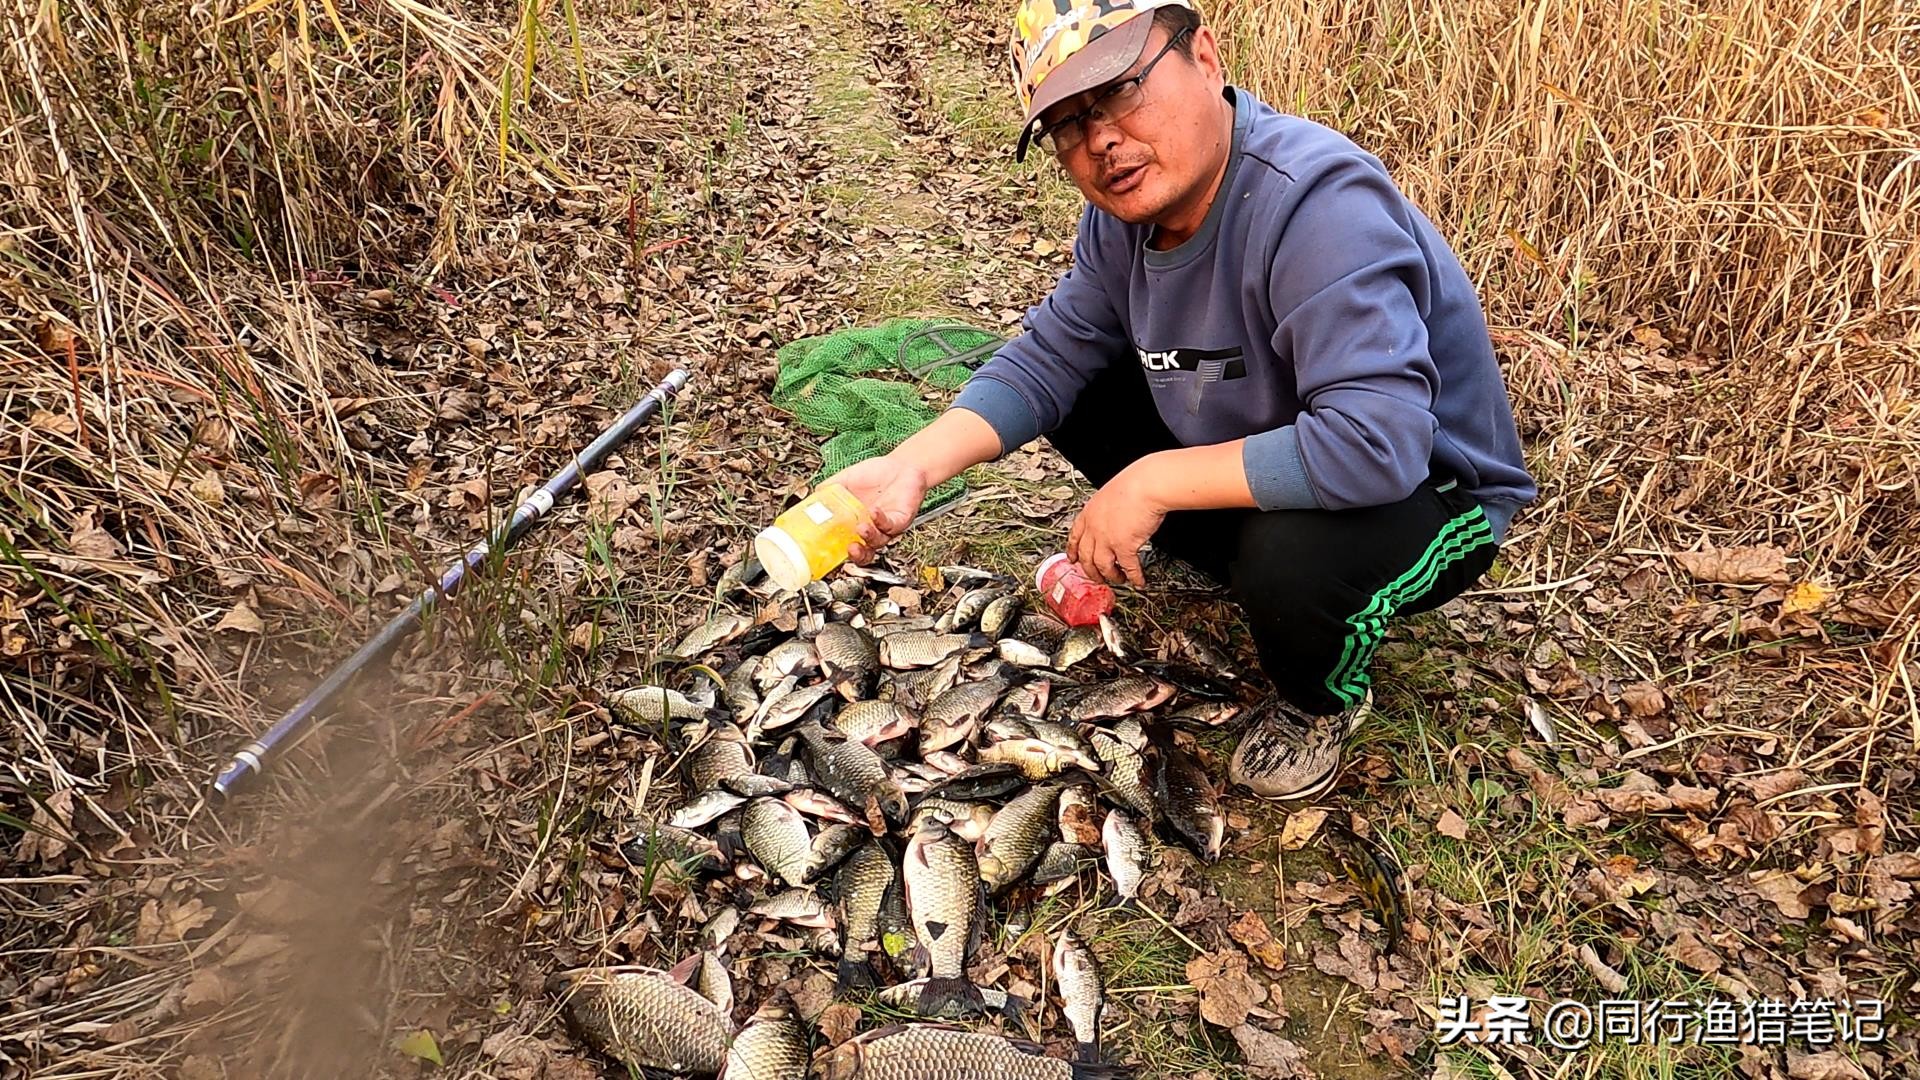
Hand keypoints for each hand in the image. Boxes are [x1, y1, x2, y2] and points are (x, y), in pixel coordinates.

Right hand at [823, 454, 930, 562]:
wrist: (900, 465)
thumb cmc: (874, 475)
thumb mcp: (843, 481)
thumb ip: (827, 491)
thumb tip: (810, 500)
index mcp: (854, 526)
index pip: (844, 548)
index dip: (837, 554)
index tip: (826, 552)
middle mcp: (871, 531)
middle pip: (865, 554)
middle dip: (857, 555)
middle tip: (849, 550)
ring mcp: (886, 528)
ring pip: (878, 542)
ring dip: (868, 537)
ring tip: (860, 527)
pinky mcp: (900, 520)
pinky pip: (892, 525)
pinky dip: (881, 520)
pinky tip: (874, 511)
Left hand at [1067, 463, 1166, 587]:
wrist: (1147, 485)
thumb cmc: (1134, 484)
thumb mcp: (1110, 495)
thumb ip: (1107, 510)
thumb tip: (1113, 518)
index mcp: (1089, 513)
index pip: (1075, 536)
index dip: (1073, 551)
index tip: (1073, 559)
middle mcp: (1094, 528)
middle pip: (1086, 557)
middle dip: (1091, 571)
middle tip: (1097, 577)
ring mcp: (1107, 539)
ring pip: (1102, 566)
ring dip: (1111, 576)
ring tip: (1118, 579)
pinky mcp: (1124, 547)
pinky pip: (1128, 568)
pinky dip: (1134, 577)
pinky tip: (1138, 582)